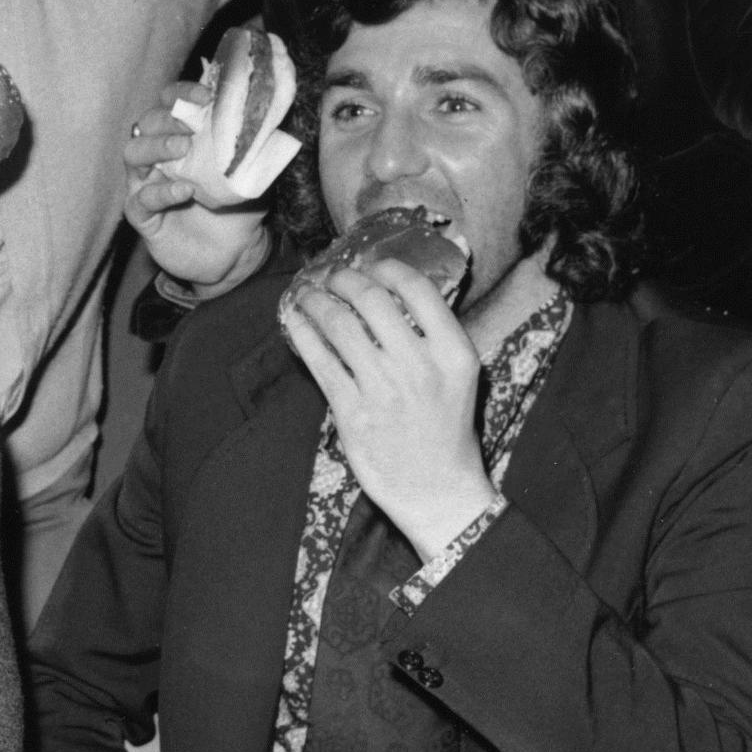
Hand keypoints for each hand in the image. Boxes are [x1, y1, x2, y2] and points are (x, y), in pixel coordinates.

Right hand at [124, 104, 273, 294]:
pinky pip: (140, 200)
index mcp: (182, 136)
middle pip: (146, 123)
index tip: (205, 95)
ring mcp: (146, 184)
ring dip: (155, 147)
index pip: (170, 102)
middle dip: (166, 119)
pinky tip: (184, 191)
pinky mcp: (143, 217)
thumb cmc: (239, 208)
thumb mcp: (253, 171)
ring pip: (133, 154)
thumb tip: (270, 116)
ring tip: (182, 150)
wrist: (236, 254)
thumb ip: (255, 145)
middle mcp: (158, 156)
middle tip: (190, 126)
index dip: (182, 93)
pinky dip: (160, 192)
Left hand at [280, 259, 495, 560]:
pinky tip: (294, 320)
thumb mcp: (458, 376)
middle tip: (331, 274)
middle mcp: (420, 366)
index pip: (418, 290)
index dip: (388, 268)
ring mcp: (383, 389)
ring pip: (338, 325)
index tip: (371, 264)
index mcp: (454, 353)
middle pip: (372, 300)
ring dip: (316, 300)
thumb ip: (433, 337)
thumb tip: (392, 293)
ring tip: (307, 293)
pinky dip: (302, 333)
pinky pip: (319, 360)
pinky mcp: (351, 412)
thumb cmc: (446, 428)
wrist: (436, 487)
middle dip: (344, 278)